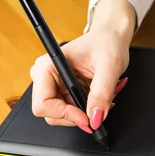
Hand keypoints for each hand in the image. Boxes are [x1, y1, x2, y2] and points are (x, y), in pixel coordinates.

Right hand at [29, 0, 134, 131]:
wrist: (111, 38)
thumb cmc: (107, 43)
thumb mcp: (109, 68)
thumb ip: (102, 94)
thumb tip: (94, 118)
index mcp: (48, 66)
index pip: (43, 104)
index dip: (64, 114)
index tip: (86, 117)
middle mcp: (46, 76)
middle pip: (51, 113)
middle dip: (76, 116)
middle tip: (97, 110)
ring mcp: (54, 85)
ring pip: (62, 115)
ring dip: (84, 113)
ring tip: (101, 99)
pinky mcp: (63, 91)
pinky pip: (71, 111)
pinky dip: (86, 110)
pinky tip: (97, 98)